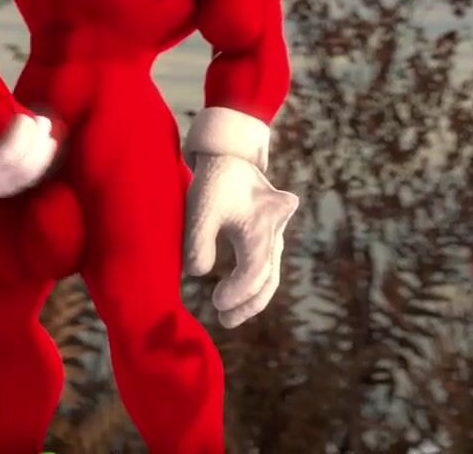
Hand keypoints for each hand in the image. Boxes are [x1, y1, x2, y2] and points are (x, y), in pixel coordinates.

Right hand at [0, 113, 57, 200]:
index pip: (6, 155)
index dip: (19, 136)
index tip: (22, 116)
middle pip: (23, 164)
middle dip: (36, 139)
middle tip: (40, 118)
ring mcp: (1, 188)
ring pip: (30, 172)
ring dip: (43, 149)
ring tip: (46, 127)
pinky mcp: (9, 189)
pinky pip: (31, 177)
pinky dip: (44, 160)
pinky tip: (50, 144)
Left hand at [184, 153, 297, 327]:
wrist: (231, 153)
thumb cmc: (215, 180)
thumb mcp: (201, 208)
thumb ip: (198, 242)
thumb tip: (198, 273)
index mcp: (262, 229)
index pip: (254, 273)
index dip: (237, 294)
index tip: (216, 303)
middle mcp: (274, 234)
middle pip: (268, 280)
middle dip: (248, 304)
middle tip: (224, 320)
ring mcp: (274, 234)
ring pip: (269, 275)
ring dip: (252, 297)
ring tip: (228, 315)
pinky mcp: (267, 233)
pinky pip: (265, 265)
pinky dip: (252, 282)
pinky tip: (234, 295)